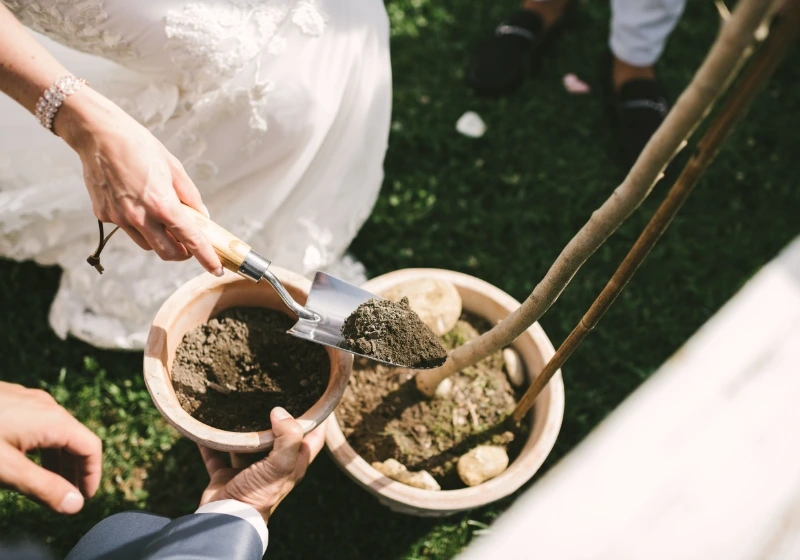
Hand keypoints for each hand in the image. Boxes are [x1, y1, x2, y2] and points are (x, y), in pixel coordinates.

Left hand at [0, 382, 101, 513]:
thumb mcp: (6, 470)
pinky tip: (23, 461)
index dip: (92, 474)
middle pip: (74, 438)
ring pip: (55, 431)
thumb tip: (75, 505)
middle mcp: (46, 406)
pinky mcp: (11, 400)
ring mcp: (27, 400)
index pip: (90, 447)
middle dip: (75, 469)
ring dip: (57, 459)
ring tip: (47, 484)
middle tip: (67, 497)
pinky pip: (38, 424)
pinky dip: (41, 446)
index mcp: (52, 420)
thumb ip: (43, 488)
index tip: (84, 498)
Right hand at [55, 88, 222, 275]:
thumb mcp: (174, 167)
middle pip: (167, 253)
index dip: (206, 257)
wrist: (97, 134)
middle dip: (182, 254)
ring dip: (159, 241)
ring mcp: (119, 218)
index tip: (216, 268)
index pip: (190, 239)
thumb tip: (202, 217)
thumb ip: (190, 196)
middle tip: (189, 245)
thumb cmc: (137, 146)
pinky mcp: (104, 216)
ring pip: (147, 245)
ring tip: (162, 220)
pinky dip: (138, 225)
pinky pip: (127, 230)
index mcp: (162, 203)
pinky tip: (137, 204)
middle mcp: (139, 216)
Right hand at [198, 408, 325, 523]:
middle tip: (272, 396)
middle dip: (276, 421)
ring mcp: (248, 472)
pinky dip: (211, 443)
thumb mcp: (281, 465)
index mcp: (292, 465)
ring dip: (241, 431)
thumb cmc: (259, 495)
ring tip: (239, 407)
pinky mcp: (225, 476)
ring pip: (247, 445)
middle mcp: (272, 467)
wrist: (226, 519)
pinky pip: (216, 455)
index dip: (316, 421)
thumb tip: (279, 411)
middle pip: (278, 439)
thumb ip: (288, 437)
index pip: (312, 439)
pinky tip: (205, 427)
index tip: (314, 399)